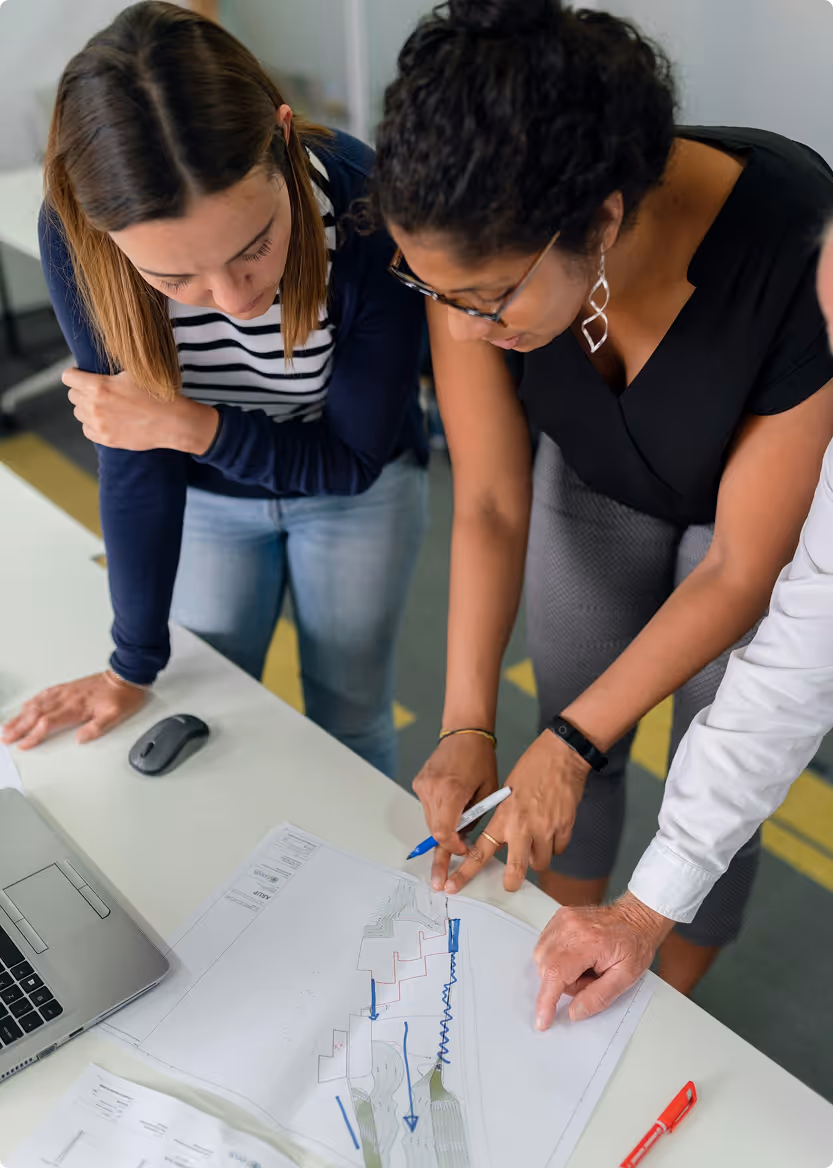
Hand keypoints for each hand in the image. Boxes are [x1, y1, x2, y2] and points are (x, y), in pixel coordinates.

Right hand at [1, 673, 147, 748]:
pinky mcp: (67, 687)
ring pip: (37, 703)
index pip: (48, 723)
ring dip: (21, 715)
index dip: (33, 735)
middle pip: (37, 714)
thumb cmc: (122, 696)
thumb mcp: (116, 715)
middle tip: (6, 737)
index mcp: (77, 707)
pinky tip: (25, 706)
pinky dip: (32, 701)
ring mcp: (66, 691)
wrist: (126, 676)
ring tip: (8, 725)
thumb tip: (80, 739)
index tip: (23, 744)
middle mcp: (67, 698)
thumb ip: (97, 728)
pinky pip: (45, 694)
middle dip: (19, 727)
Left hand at [63, 367, 218, 453]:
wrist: (173, 422)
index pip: (67, 378)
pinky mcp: (105, 439)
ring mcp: (99, 425)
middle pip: (72, 395)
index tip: (81, 376)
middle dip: (82, 391)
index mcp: (98, 386)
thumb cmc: (155, 394)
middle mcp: (94, 406)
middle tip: (99, 391)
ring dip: (87, 408)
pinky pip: (86, 429)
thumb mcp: (132, 373)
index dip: (75, 374)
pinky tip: (108, 420)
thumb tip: (94, 369)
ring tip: (105, 406)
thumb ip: (108, 372)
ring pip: (79, 413)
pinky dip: (93, 424)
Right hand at [412, 734, 498, 891]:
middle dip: (443, 849)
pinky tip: (451, 808)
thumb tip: (466, 841)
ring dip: (443, 830)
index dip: (453, 849)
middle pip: (434, 831)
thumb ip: (476, 817)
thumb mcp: (488, 791)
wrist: (464, 733)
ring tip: (457, 834)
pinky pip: (428, 807)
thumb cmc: (481, 760)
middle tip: (440, 877)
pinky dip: (439, 815)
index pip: (444, 832)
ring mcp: (423, 786)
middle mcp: (432, 789)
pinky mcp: (419, 783)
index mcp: (452, 791)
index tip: (464, 853)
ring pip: (430, 821)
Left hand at [443, 729, 588, 895]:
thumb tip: (503, 840)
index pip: (480, 851)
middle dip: (512, 882)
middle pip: (516, 869)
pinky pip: (558, 850)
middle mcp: (523, 828)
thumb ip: (503, 819)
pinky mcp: (565, 828)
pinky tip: (552, 831)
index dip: (465, 872)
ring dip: (537, 858)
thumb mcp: (506, 792)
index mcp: (503, 817)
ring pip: (541, 862)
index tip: (454, 885)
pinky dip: (554, 846)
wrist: (561, 755)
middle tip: (510, 884)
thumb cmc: (531, 768)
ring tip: (536, 842)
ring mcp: (546, 830)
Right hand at [533, 892, 673, 1028]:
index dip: (546, 1001)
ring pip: (542, 957)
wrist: (636, 918)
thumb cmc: (634, 944)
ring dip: (558, 971)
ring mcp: (563, 920)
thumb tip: (574, 1012)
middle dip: (563, 984)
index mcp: (589, 942)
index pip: (556, 974)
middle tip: (590, 979)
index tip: (542, 1020)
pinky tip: (576, 956)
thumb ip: (599, 997)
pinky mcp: (559, 918)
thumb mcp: (626, 978)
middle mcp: (570, 927)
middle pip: (546, 968)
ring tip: (585, 966)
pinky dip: (556, 958)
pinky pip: (544, 945)